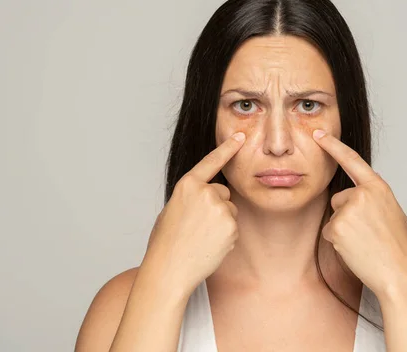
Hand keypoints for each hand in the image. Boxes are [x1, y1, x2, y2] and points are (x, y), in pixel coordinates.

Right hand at [144, 132, 245, 293]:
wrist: (170, 269)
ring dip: (221, 222)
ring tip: (201, 237)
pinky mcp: (231, 225)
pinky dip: (225, 236)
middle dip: (216, 206)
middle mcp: (205, 192)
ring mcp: (220, 208)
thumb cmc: (166, 242)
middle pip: (223, 192)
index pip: (211, 162)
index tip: (240, 137)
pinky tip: (209, 245)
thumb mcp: (172, 209)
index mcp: (187, 185)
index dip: (227, 148)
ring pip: (229, 210)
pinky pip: (233, 226)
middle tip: (197, 226)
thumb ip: (191, 197)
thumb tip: (205, 196)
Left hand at [313, 129, 406, 298]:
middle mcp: (363, 194)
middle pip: (339, 199)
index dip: (333, 145)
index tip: (319, 134)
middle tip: (368, 234)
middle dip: (347, 215)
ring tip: (364, 243)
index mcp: (378, 188)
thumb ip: (373, 198)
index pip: (352, 160)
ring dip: (343, 230)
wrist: (398, 273)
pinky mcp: (337, 226)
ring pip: (334, 216)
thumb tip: (358, 194)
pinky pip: (329, 232)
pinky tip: (355, 250)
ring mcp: (349, 210)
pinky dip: (338, 242)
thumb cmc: (397, 246)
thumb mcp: (392, 212)